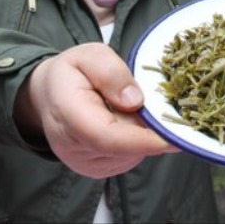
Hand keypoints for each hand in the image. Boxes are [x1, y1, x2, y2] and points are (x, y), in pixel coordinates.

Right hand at [14, 43, 177, 178]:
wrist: (48, 96)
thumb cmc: (70, 73)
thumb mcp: (89, 55)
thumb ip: (110, 72)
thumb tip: (136, 100)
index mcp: (68, 115)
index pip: (108, 136)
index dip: (144, 139)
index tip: (175, 136)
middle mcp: (75, 148)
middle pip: (127, 146)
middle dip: (149, 126)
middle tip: (155, 98)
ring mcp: (87, 164)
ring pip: (133, 153)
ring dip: (142, 131)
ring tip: (129, 105)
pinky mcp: (100, 170)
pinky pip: (131, 156)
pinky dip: (137, 139)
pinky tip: (126, 120)